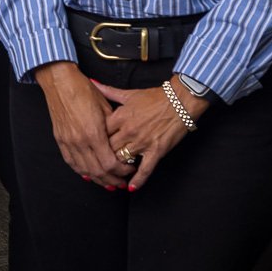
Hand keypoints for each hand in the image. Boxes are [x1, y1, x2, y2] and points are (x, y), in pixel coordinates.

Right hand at [32, 63, 126, 188]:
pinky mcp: (60, 140)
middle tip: (122, 183)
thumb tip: (122, 143)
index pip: (110, 163)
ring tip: (108, 184)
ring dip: (98, 179)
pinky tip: (90, 175)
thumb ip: (113, 128)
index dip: (121, 171)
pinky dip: (82, 171)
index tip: (129, 170)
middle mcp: (79, 141)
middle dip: (112, 180)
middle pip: (98, 171)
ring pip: (84, 170)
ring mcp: (68, 142)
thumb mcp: (105, 107)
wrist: (60, 82)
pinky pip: (72, 163)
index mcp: (93, 133)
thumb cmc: (83, 90)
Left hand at [91, 79, 208, 191]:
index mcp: (120, 116)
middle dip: (103, 156)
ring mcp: (142, 142)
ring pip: (123, 160)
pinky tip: (131, 187)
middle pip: (108, 148)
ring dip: (117, 168)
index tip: (91, 146)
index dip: (94, 140)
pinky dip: (137, 180)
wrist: (180, 101)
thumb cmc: (155, 97)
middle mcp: (129, 130)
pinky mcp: (156, 151)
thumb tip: (92, 83)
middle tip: (99, 163)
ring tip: (112, 175)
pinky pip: (145, 169)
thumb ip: (108, 91)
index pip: (100, 133)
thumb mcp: (129, 94)